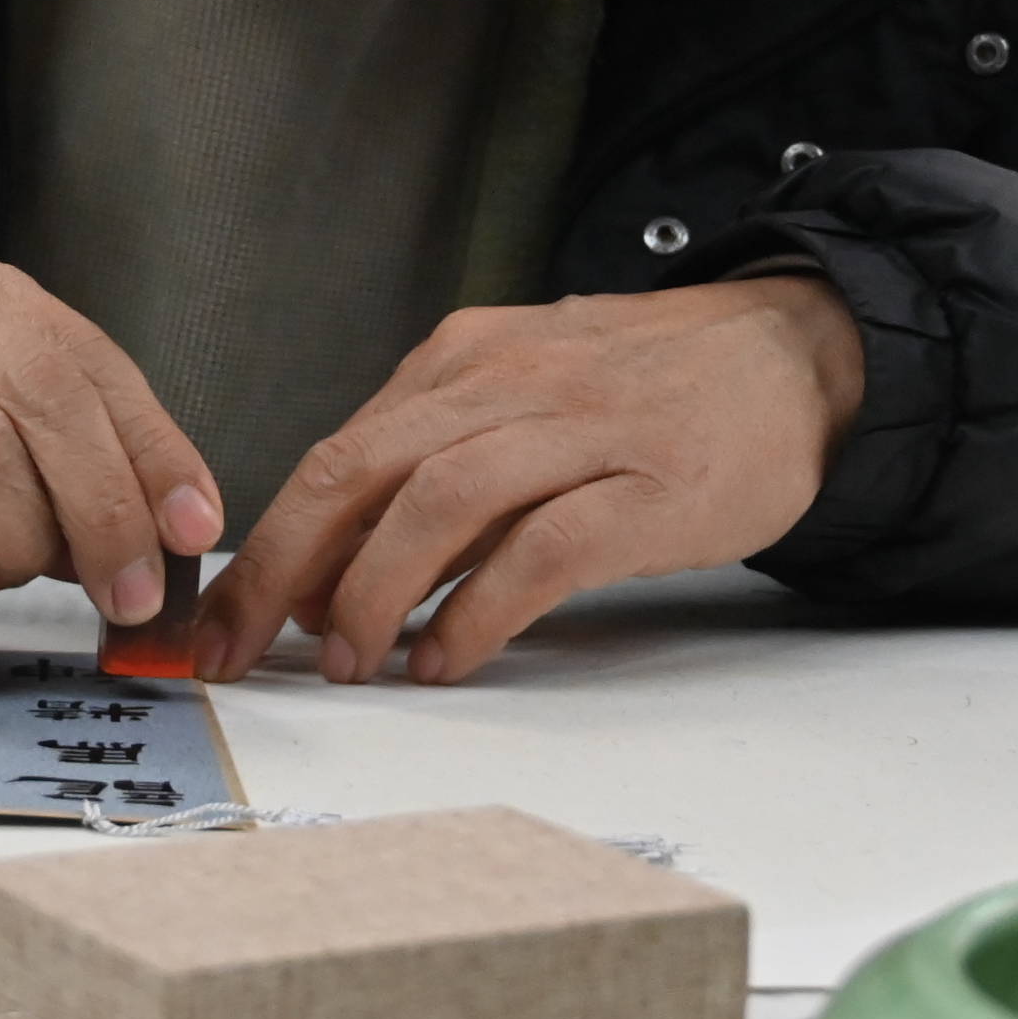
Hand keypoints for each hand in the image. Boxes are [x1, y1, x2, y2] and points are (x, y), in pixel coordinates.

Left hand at [195, 275, 863, 687]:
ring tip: (347, 662)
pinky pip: (540, 551)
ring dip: (374, 590)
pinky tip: (446, 659)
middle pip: (361, 471)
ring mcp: (579, 430)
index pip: (337, 452)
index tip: (223, 619)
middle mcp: (506, 382)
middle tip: (244, 651)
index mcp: (463, 361)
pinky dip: (479, 611)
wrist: (795, 356)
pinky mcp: (646, 487)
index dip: (267, 542)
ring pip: (438, 501)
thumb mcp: (523, 401)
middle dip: (284, 567)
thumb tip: (328, 577)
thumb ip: (432, 473)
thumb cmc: (649, 393)